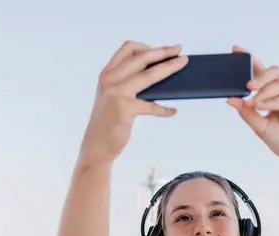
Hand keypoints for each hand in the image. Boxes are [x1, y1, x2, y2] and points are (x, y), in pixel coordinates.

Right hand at [79, 41, 188, 166]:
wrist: (96, 145)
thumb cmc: (108, 122)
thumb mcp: (113, 97)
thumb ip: (128, 84)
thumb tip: (159, 77)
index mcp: (107, 73)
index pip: (128, 49)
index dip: (148, 46)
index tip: (164, 50)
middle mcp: (111, 79)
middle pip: (142, 57)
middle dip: (164, 52)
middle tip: (179, 51)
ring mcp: (117, 92)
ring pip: (150, 75)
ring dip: (169, 68)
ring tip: (182, 66)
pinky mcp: (125, 108)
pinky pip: (152, 106)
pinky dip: (164, 109)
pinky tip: (172, 111)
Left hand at [227, 46, 278, 175]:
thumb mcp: (260, 127)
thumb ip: (247, 113)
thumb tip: (231, 99)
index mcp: (274, 94)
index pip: (262, 72)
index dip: (250, 60)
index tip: (235, 50)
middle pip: (274, 72)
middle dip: (259, 76)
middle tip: (246, 86)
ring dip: (265, 93)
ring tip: (253, 103)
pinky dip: (275, 102)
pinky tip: (264, 106)